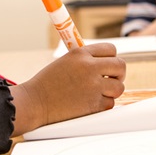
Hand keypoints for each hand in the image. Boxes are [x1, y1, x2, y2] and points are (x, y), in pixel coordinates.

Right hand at [9, 43, 125, 135]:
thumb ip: (85, 60)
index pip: (110, 49)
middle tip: (112, 79)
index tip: (109, 65)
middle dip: (118, 73)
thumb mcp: (65, 62)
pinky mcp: (94, 104)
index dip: (112, 58)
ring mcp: (93, 86)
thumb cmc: (47, 83)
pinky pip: (110, 103)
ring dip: (112, 90)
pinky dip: (103, 104)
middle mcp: (89, 67)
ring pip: (119, 87)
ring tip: (100, 92)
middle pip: (120, 66)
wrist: (34, 102)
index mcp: (80, 53)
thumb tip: (106, 61)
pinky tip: (90, 103)